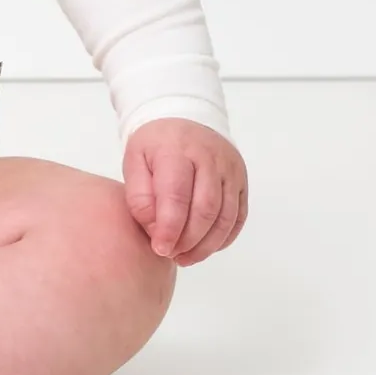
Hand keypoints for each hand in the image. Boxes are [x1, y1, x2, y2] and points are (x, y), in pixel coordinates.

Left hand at [122, 118, 247, 265]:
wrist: (184, 117)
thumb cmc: (156, 144)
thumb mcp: (134, 160)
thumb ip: (139, 196)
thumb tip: (155, 231)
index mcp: (177, 150)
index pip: (177, 195)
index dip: (170, 228)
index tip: (160, 249)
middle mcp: (209, 158)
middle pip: (205, 210)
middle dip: (189, 240)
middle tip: (171, 254)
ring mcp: (230, 170)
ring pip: (226, 217)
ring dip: (206, 245)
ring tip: (185, 257)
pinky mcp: (241, 180)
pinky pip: (238, 216)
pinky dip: (223, 238)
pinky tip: (205, 247)